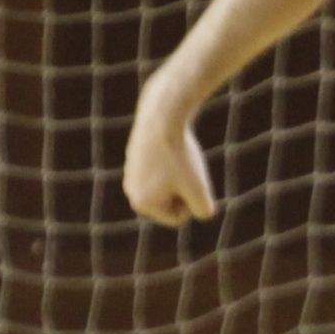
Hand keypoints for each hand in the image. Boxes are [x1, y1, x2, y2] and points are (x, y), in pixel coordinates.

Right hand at [123, 86, 216, 226]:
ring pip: (168, 184)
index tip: (191, 179)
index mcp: (141, 203)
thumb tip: (200, 212)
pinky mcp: (135, 155)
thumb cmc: (181, 155)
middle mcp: (131, 190)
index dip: (193, 200)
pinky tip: (168, 144)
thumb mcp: (200, 189)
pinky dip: (172, 159)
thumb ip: (203, 211)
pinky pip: (164, 167)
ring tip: (176, 155)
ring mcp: (131, 172)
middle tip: (184, 165)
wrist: (163, 115)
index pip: (177, 218)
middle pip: (171, 201)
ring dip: (179, 174)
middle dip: (183, 188)